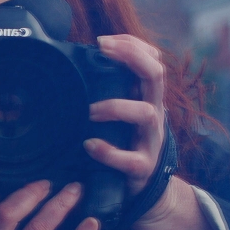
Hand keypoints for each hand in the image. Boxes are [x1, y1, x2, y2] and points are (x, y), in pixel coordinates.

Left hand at [84, 34, 167, 198]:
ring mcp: (150, 140)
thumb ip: (108, 94)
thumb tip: (74, 69)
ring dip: (116, 106)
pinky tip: (89, 145)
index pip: (152, 60)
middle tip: (103, 49)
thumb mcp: (122, 115)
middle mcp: (154, 114)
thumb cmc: (125, 144)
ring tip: (90, 111)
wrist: (145, 189)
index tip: (103, 40)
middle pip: (156, 75)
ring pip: (146, 113)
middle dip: (132, 56)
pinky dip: (108, 151)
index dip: (132, 45)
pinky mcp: (142, 167)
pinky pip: (129, 159)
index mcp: (148, 99)